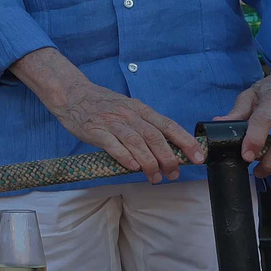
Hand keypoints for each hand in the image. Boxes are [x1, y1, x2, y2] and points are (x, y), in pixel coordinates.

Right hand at [43, 76, 204, 182]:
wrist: (72, 93)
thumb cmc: (102, 104)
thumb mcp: (128, 108)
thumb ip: (144, 124)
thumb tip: (168, 146)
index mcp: (140, 109)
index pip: (168, 125)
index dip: (185, 142)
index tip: (198, 157)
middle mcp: (128, 114)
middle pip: (154, 136)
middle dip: (168, 157)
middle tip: (174, 173)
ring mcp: (111, 122)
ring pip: (136, 142)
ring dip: (149, 162)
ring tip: (155, 177)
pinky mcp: (95, 130)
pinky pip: (112, 144)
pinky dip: (124, 156)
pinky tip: (133, 167)